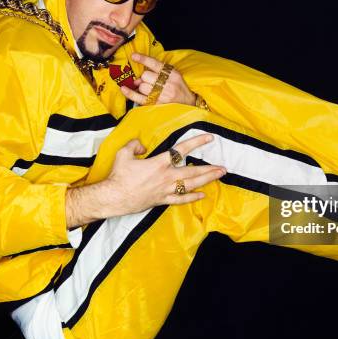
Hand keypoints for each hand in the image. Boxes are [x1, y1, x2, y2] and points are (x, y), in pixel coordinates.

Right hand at [66, 134, 225, 227]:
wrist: (113, 197)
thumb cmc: (118, 175)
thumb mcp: (124, 154)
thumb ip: (135, 145)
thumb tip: (142, 145)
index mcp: (158, 163)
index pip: (181, 150)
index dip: (197, 142)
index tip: (209, 138)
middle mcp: (166, 176)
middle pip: (193, 171)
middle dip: (209, 169)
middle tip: (223, 167)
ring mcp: (165, 190)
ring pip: (191, 185)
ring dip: (206, 180)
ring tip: (218, 177)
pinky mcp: (162, 200)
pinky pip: (180, 199)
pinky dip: (192, 197)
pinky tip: (202, 195)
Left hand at [119, 53, 196, 105]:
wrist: (188, 104)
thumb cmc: (179, 88)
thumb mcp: (174, 75)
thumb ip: (159, 71)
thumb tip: (139, 76)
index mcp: (172, 73)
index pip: (154, 64)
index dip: (143, 59)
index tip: (133, 56)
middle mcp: (167, 84)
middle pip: (146, 76)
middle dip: (144, 78)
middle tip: (148, 81)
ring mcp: (162, 95)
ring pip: (142, 86)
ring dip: (142, 87)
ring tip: (148, 89)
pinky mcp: (157, 104)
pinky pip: (139, 98)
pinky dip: (130, 93)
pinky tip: (124, 89)